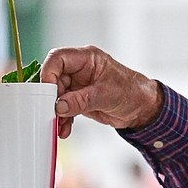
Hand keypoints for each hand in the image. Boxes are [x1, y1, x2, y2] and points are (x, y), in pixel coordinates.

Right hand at [40, 45, 162, 137]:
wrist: (142, 108)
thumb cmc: (131, 92)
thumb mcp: (105, 95)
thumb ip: (80, 100)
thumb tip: (59, 106)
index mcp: (87, 58)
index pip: (58, 58)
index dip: (48, 73)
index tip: (46, 91)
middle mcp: (80, 70)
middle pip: (54, 79)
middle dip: (51, 98)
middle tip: (51, 112)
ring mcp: (78, 85)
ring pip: (57, 96)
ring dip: (56, 112)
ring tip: (59, 126)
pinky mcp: (79, 99)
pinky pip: (64, 108)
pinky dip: (63, 119)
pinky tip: (64, 129)